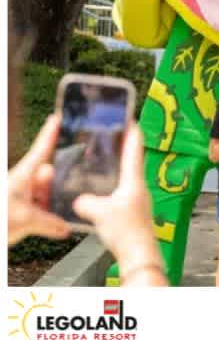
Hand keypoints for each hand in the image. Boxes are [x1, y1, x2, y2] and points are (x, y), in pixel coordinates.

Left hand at [8, 115, 70, 244]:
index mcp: (24, 175)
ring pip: (46, 196)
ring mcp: (22, 197)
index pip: (41, 149)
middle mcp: (24, 184)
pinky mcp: (21, 212)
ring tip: (57, 219)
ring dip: (52, 206)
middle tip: (67, 194)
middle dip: (59, 185)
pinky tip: (56, 229)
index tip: (57, 118)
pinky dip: (48, 219)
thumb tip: (66, 228)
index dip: (49, 133)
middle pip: (49, 177)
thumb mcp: (26, 219)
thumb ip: (51, 222)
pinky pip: (41, 211)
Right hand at [73, 124, 166, 285]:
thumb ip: (85, 202)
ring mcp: (139, 200)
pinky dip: (115, 185)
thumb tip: (77, 200)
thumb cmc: (128, 232)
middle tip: (113, 136)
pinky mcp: (135, 212)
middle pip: (133, 161)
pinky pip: (124, 192)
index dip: (132, 132)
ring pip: (129, 177)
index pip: (135, 149)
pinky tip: (105, 191)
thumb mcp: (99, 213)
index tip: (129, 118)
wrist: (140, 255)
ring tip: (105, 161)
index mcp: (134, 181)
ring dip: (119, 167)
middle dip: (123, 148)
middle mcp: (140, 188)